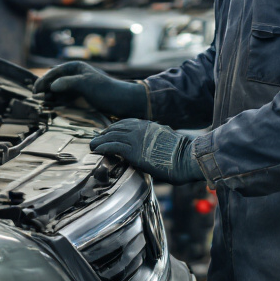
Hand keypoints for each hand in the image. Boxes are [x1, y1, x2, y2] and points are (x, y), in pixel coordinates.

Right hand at [33, 61, 146, 117]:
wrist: (121, 102)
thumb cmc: (106, 90)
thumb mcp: (86, 84)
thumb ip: (68, 82)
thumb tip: (52, 85)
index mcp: (75, 68)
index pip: (54, 72)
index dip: (44, 80)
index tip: (36, 90)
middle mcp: (74, 76)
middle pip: (53, 82)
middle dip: (44, 89)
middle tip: (37, 98)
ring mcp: (75, 88)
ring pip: (57, 92)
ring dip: (49, 97)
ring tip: (42, 104)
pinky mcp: (78, 99)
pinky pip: (63, 100)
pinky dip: (56, 103)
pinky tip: (51, 107)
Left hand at [90, 119, 204, 184]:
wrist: (186, 158)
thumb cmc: (181, 154)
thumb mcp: (166, 139)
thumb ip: (154, 139)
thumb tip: (150, 146)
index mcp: (148, 125)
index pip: (126, 122)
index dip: (115, 128)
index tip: (108, 133)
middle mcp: (141, 129)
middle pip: (116, 127)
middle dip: (105, 133)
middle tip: (97, 139)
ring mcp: (136, 139)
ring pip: (112, 136)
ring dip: (100, 141)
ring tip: (92, 145)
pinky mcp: (133, 151)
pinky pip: (112, 146)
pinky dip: (102, 147)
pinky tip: (96, 150)